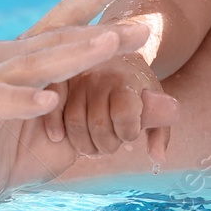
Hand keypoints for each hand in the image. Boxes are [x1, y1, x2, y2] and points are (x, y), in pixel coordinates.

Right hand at [0, 0, 177, 205]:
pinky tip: (48, 98)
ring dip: (70, 56)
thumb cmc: (22, 155)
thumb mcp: (80, 136)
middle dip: (99, 33)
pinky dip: (22, 100)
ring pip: (30, 65)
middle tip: (139, 28)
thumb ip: (119, 117)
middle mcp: (2, 61)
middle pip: (54, 41)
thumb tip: (174, 106)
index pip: (63, 19)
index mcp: (28, 58)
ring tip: (107, 46)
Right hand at [43, 47, 171, 164]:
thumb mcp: (154, 105)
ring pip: (74, 123)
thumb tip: (158, 158)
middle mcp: (100, 76)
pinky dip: (55, 128)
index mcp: (126, 80)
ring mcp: (75, 79)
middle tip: (110, 142)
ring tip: (92, 142)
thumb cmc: (133, 86)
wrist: (112, 52)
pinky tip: (60, 137)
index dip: (128, 132)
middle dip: (107, 144)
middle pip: (99, 123)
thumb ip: (160, 130)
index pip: (125, 114)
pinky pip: (51, 110)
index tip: (129, 132)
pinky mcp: (57, 81)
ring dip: (84, 143)